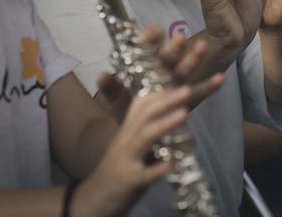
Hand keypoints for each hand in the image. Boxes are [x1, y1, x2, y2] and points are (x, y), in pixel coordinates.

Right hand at [72, 86, 191, 216]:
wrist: (92, 200)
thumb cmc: (120, 169)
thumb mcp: (133, 145)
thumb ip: (150, 130)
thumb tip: (176, 111)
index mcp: (128, 130)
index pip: (142, 104)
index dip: (161, 91)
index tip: (181, 81)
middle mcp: (125, 140)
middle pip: (144, 114)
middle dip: (167, 100)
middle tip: (189, 90)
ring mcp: (125, 160)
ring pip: (144, 137)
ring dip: (164, 124)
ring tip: (184, 114)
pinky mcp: (126, 182)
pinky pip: (142, 174)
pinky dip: (157, 169)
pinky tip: (172, 163)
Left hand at [97, 24, 224, 119]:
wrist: (138, 134)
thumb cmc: (127, 113)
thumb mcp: (117, 102)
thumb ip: (111, 90)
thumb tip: (102, 76)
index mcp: (142, 67)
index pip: (145, 47)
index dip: (148, 38)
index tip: (151, 32)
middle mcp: (161, 71)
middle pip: (168, 55)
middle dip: (174, 46)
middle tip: (179, 37)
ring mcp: (175, 83)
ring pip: (185, 68)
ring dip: (193, 58)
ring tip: (202, 46)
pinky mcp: (186, 97)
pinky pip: (199, 91)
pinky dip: (209, 85)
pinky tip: (220, 78)